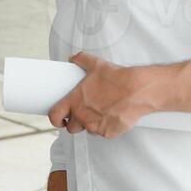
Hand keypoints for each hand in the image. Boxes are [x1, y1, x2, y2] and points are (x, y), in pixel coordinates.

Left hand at [47, 52, 170, 137]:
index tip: (59, 120)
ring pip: (88, 130)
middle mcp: (82, 115)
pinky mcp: (107, 133)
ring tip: (102, 112)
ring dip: (92, 124)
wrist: (136, 90)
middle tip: (85, 114)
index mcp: (74, 100)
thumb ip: (82, 60)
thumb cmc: (117, 79)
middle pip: (71, 127)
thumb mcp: (97, 65)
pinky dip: (106, 127)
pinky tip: (112, 116)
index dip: (54, 119)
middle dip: (76, 123)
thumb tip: (74, 57)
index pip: (54, 115)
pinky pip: (103, 133)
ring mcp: (94, 126)